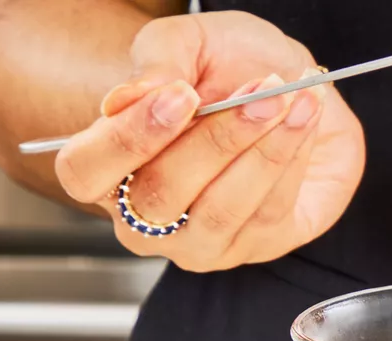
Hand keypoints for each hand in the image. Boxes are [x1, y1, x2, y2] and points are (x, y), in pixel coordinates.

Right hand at [54, 11, 363, 271]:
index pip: (86, 172)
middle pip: (162, 193)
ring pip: (222, 209)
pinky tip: (305, 121)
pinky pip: (271, 212)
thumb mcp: (188, 42)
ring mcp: (200, 242)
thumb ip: (158, 60)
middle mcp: (145, 218)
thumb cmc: (223, 68)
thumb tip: (132, 96)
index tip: (181, 95)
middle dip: (217, 139)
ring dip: (265, 151)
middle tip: (262, 91)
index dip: (128, 138)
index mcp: (105, 169)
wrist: (288, 88)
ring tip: (293, 100)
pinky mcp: (257, 247)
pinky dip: (292, 161)